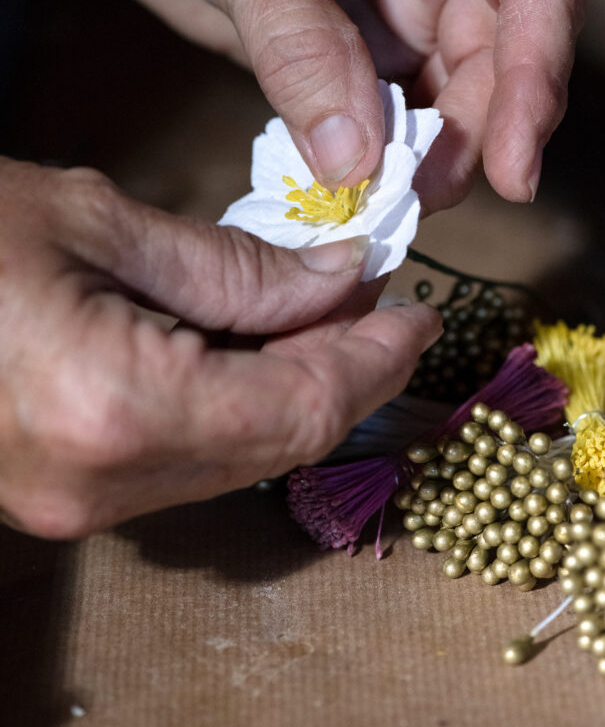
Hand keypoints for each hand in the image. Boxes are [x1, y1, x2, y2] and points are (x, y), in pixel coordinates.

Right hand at [0, 159, 439, 537]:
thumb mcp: (98, 221)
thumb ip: (234, 265)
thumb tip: (336, 279)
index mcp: (115, 408)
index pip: (300, 403)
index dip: (373, 358)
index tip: (417, 312)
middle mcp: (103, 483)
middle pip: (280, 440)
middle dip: (344, 370)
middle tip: (377, 300)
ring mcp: (79, 505)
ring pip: (240, 457)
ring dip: (295, 388)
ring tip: (323, 310)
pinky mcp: (66, 496)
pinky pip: (189, 460)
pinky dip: (240, 406)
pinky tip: (255, 346)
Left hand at [1, 0, 584, 211]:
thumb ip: (303, 52)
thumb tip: (355, 161)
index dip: (535, 79)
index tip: (515, 167)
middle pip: (499, 53)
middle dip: (470, 133)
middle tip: (419, 197)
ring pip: (450, 92)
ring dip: (425, 153)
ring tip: (385, 199)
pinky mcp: (358, 39)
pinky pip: (390, 109)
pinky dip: (379, 152)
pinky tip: (356, 181)